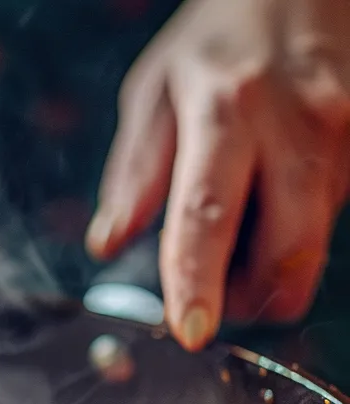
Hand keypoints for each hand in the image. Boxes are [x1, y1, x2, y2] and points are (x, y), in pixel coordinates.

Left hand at [87, 0, 349, 350]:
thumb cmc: (218, 43)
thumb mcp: (154, 93)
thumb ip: (135, 172)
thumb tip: (108, 243)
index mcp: (225, 110)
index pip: (208, 216)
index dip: (198, 282)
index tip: (192, 330)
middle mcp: (298, 124)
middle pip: (288, 250)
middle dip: (247, 296)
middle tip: (210, 297)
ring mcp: (346, 137)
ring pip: (316, 243)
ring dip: (271, 266)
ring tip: (237, 230)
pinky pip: (334, 218)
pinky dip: (296, 232)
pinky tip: (273, 199)